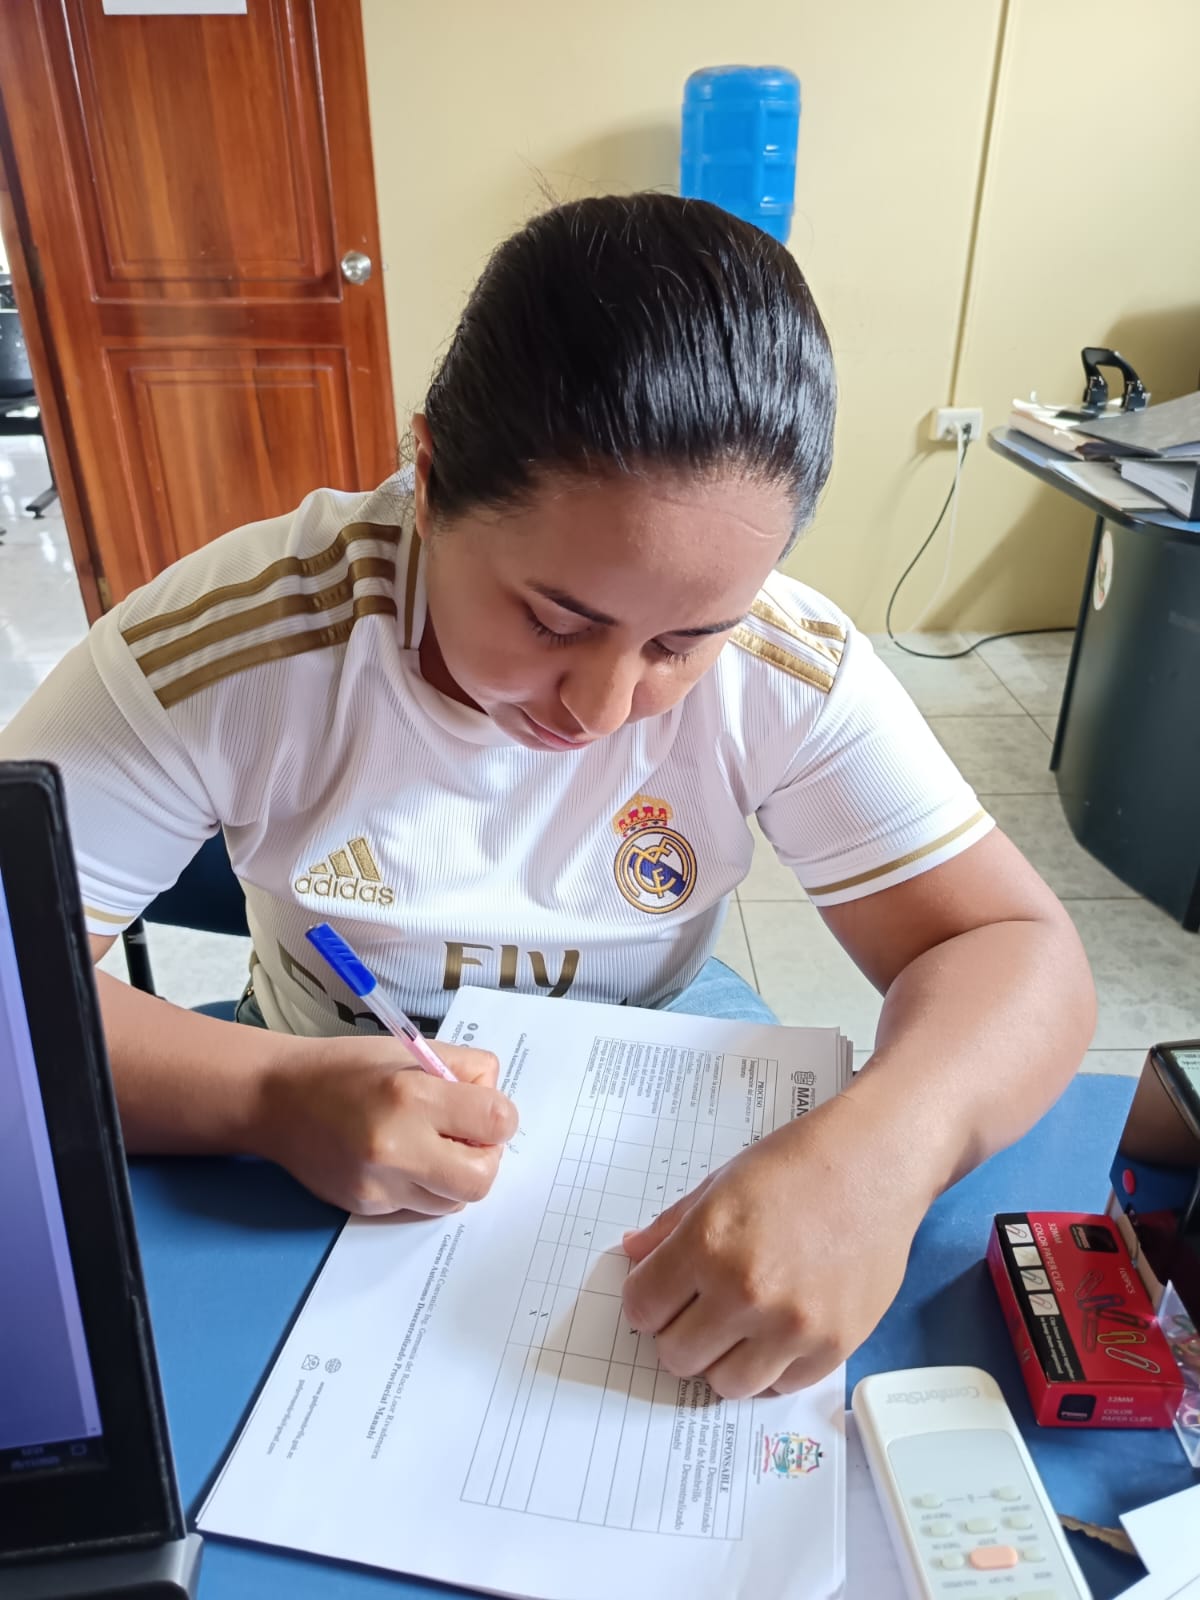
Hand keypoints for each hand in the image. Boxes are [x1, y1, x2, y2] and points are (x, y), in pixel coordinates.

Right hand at [255, 1036, 517, 1215]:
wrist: (279, 1099)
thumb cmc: (348, 1068)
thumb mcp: (412, 1050)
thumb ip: (465, 1071)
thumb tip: (497, 1102)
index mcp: (412, 1095)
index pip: (497, 1122)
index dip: (499, 1116)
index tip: (484, 1109)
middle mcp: (397, 1146)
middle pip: (483, 1178)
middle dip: (485, 1157)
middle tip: (465, 1136)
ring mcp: (380, 1185)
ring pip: (455, 1201)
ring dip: (456, 1176)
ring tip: (432, 1146)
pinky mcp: (368, 1207)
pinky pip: (423, 1208)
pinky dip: (427, 1187)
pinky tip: (406, 1161)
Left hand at [621, 1096, 924, 1397]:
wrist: (875, 1164)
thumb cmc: (797, 1164)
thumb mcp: (719, 1183)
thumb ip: (669, 1227)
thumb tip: (633, 1255)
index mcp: (707, 1245)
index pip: (641, 1307)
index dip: (645, 1300)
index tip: (659, 1294)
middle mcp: (745, 1293)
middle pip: (675, 1356)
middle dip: (676, 1333)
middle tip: (696, 1310)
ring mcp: (792, 1327)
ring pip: (725, 1384)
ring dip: (721, 1358)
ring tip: (736, 1325)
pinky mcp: (833, 1347)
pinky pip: (780, 1386)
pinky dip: (770, 1366)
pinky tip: (775, 1330)